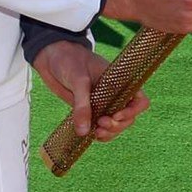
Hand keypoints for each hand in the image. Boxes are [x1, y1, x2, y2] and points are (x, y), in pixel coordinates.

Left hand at [32, 39, 148, 138]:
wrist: (52, 56)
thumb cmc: (70, 60)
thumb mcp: (79, 80)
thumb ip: (81, 105)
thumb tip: (84, 132)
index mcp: (120, 82)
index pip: (139, 100)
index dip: (132, 111)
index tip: (116, 116)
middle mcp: (115, 94)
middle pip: (129, 118)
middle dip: (118, 125)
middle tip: (101, 123)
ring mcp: (103, 103)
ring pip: (116, 125)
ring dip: (110, 133)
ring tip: (96, 132)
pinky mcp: (91, 110)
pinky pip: (102, 127)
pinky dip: (100, 134)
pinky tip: (91, 135)